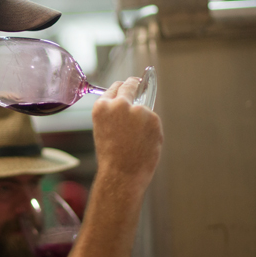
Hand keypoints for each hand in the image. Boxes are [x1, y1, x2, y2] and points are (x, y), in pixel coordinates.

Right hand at [91, 78, 162, 194]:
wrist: (122, 173)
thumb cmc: (111, 157)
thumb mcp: (103, 129)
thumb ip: (113, 114)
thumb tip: (130, 105)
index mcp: (102, 107)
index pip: (115, 88)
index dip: (122, 87)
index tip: (128, 85)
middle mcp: (119, 104)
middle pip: (130, 85)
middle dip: (135, 83)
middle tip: (139, 83)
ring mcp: (138, 110)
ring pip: (144, 109)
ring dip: (143, 119)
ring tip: (136, 140)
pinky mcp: (153, 118)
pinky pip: (153, 122)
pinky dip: (151, 131)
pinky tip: (143, 143)